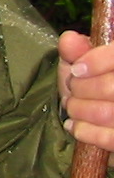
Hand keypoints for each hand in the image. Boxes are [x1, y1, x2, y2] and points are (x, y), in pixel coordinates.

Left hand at [57, 31, 113, 151]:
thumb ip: (78, 51)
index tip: (76, 69)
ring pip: (107, 113)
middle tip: (72, 90)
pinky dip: (85, 132)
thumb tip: (68, 39)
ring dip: (79, 110)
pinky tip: (74, 125)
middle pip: (110, 88)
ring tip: (72, 107)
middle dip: (81, 89)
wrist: (104, 117)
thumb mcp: (86, 64)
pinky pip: (109, 138)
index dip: (96, 61)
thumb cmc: (96, 86)